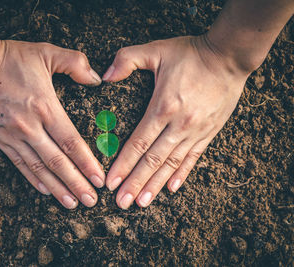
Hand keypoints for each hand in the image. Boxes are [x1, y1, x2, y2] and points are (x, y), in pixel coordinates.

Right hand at [0, 38, 104, 208]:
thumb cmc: (10, 58)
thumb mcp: (47, 52)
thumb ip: (75, 63)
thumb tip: (97, 79)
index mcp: (45, 107)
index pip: (71, 142)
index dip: (86, 163)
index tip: (99, 179)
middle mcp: (30, 127)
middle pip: (58, 162)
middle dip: (76, 184)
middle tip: (91, 201)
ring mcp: (12, 136)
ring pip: (39, 168)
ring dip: (57, 188)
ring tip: (72, 203)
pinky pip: (19, 164)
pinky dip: (33, 179)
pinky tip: (46, 190)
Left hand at [103, 35, 249, 208]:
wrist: (229, 57)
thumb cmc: (191, 54)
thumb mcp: (156, 49)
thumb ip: (127, 59)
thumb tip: (105, 76)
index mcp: (163, 106)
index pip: (139, 143)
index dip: (123, 164)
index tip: (111, 182)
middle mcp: (179, 125)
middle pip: (153, 160)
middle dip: (135, 183)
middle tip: (121, 203)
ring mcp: (195, 131)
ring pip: (172, 164)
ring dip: (155, 185)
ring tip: (142, 203)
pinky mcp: (208, 133)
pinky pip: (193, 158)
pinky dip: (182, 175)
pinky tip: (171, 189)